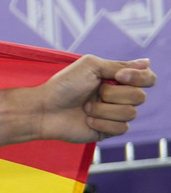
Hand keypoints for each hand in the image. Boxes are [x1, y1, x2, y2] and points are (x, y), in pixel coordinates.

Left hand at [28, 55, 153, 141]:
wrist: (45, 109)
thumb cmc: (64, 85)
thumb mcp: (91, 66)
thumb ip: (119, 65)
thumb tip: (147, 62)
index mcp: (118, 79)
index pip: (148, 79)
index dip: (140, 78)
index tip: (119, 76)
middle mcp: (120, 96)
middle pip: (140, 97)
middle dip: (114, 94)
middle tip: (95, 92)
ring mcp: (115, 114)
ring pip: (130, 113)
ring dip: (104, 109)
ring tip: (86, 107)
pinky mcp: (108, 130)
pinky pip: (121, 128)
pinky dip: (102, 122)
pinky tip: (87, 120)